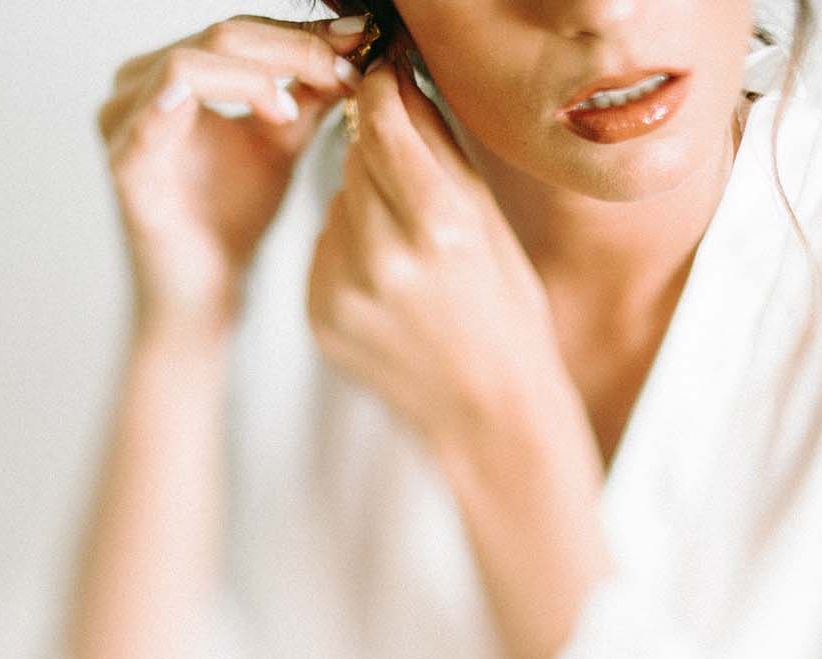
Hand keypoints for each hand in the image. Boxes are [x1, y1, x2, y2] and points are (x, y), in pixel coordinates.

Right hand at [94, 14, 369, 338]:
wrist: (205, 292)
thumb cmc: (232, 218)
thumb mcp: (279, 140)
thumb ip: (306, 93)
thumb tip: (351, 45)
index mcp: (168, 73)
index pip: (239, 32)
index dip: (301, 35)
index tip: (360, 45)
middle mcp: (136, 83)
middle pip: (221, 35)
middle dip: (293, 49)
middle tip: (346, 71)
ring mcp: (123, 118)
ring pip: (194, 57)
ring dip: (264, 71)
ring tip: (306, 108)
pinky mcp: (125, 159)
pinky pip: (165, 105)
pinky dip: (225, 94)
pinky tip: (277, 110)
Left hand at [303, 36, 574, 451]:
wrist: (488, 411)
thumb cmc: (504, 312)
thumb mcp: (488, 221)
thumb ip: (437, 148)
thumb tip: (398, 84)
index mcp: (438, 224)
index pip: (381, 118)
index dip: (381, 92)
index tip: (386, 84)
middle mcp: (383, 254)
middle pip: (356, 157)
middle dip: (381, 156)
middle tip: (417, 192)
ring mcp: (343, 288)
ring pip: (337, 202)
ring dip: (365, 208)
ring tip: (411, 258)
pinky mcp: (318, 313)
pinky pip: (324, 249)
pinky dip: (350, 253)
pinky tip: (389, 289)